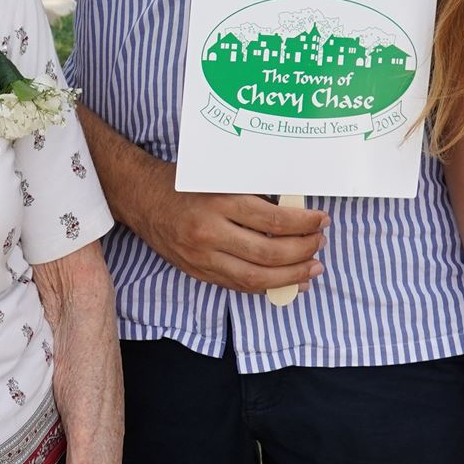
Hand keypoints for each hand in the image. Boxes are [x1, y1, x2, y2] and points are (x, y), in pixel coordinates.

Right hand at [121, 167, 324, 297]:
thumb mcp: (219, 176)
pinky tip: (288, 282)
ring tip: (313, 268)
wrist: (141, 198)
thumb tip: (294, 208)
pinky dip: (267, 287)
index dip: (303, 224)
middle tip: (320, 244)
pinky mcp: (198, 272)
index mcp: (218, 202)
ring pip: (255, 278)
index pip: (273, 220)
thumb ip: (252, 192)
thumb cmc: (184, 181)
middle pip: (268, 254)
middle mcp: (209, 232)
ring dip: (291, 276)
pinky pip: (238, 286)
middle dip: (303, 252)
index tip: (321, 221)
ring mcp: (202, 257)